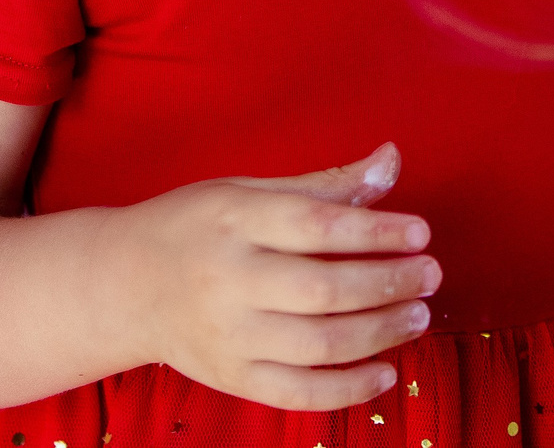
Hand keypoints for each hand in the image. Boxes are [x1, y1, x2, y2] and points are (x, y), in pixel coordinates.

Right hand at [119, 141, 439, 410]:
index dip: (376, 231)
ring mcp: (229, 335)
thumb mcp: (250, 189)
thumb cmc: (196, 226)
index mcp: (235, 220)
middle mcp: (229, 280)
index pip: (317, 225)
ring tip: (417, 316)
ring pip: (317, 344)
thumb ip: (325, 184)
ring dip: (379, 333)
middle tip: (430, 276)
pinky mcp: (231, 377)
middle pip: (323, 289)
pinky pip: (297, 393)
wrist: (124, 284)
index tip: (420, 233)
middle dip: (387, 284)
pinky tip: (386, 371)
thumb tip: (391, 160)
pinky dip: (347, 389)